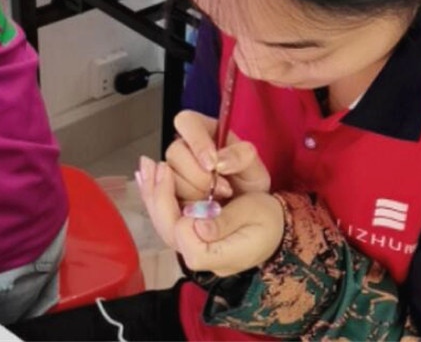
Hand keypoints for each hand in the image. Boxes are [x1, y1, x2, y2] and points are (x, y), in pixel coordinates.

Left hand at [137, 157, 283, 275]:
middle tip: (157, 166)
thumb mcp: (256, 215)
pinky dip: (154, 195)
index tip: (185, 184)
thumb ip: (227, 221)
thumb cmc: (268, 220)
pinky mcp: (187, 232)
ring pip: (159, 220)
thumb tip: (199, 226)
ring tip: (147, 166)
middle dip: (159, 195)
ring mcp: (190, 243)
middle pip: (165, 227)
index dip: (180, 208)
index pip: (181, 233)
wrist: (274, 230)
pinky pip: (163, 216)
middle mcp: (197, 252)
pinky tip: (146, 177)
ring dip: (152, 192)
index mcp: (216, 254)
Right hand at [164, 110, 270, 202]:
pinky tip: (206, 209)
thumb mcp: (254, 168)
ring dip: (195, 193)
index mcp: (204, 130)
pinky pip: (169, 198)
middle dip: (198, 175)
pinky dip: (188, 206)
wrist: (244, 212)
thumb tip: (220, 161)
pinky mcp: (170, 194)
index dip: (197, 142)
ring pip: (170, 177)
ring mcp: (175, 172)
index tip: (212, 164)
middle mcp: (185, 148)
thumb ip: (241, 156)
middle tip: (222, 188)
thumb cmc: (248, 184)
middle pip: (175, 152)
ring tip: (218, 200)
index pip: (187, 121)